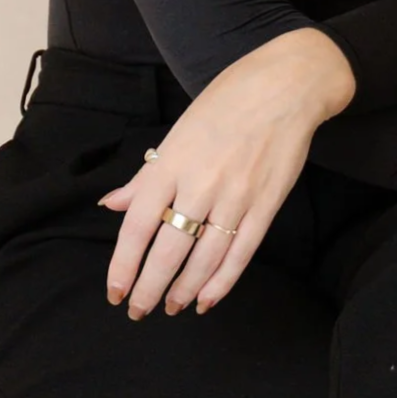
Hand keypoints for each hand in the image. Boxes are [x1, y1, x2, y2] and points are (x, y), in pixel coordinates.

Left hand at [96, 28, 355, 320]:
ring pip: (205, 257)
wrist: (284, 86)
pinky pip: (241, 252)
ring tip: (170, 307)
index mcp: (172, 163)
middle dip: (150, 287)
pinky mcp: (266, 204)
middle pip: (169, 249)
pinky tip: (207, 300)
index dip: (124, 263)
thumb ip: (145, 177)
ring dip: (184, 289)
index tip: (115, 289)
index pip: (139, 225)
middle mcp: (201, 183)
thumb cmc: (225, 103)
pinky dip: (222, 281)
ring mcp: (236, 196)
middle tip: (138, 311)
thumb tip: (112, 206)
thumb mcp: (177, 134)